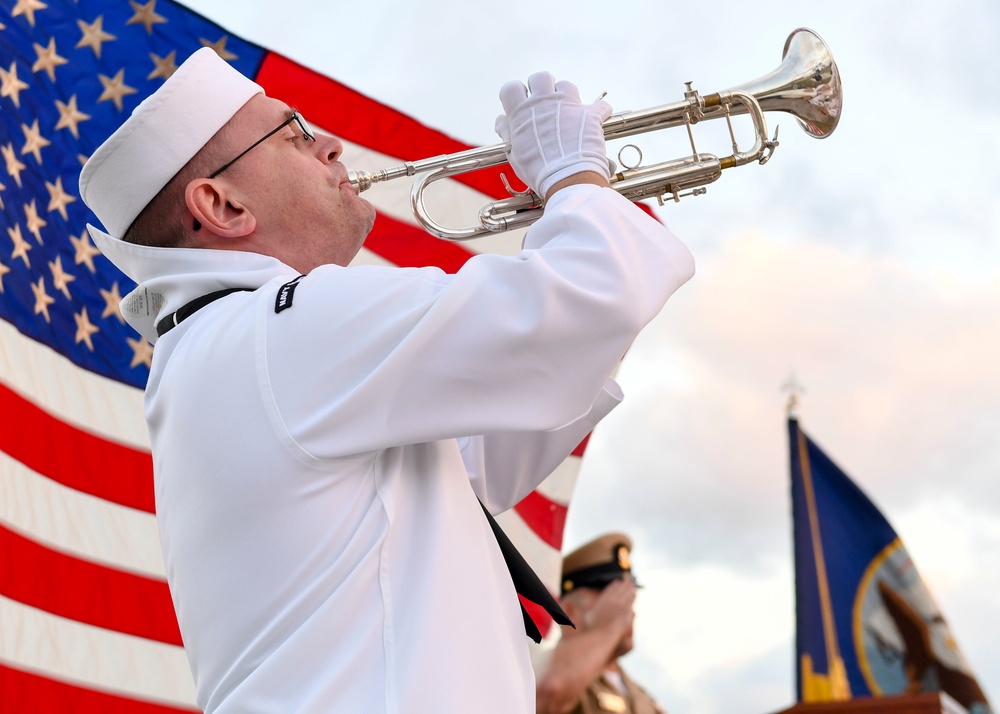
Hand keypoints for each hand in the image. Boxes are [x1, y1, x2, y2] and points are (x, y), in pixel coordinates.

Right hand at [494, 72, 611, 198]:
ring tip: (566, 112)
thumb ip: (508, 133)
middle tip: (543, 103)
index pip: (511, 88)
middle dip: (541, 86)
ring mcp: (568, 105)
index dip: (514, 94)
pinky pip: (600, 105)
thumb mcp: (514, 154)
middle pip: (540, 77)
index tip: (519, 104)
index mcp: (522, 112)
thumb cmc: (537, 170)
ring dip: (565, 95)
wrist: (568, 179)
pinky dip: (598, 111)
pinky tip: (594, 121)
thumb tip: (502, 121)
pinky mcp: (589, 113)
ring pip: (566, 85)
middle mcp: (544, 102)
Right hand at [580, 578, 635, 634]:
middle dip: (623, 583)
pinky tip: (634, 592)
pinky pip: (631, 598)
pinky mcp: (625, 610)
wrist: (601, 635)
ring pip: (626, 591)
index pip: (611, 589)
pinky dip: (632, 593)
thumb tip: (568, 603)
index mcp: (603, 600)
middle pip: (619, 588)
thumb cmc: (592, 628)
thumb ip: (583, 609)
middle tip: (627, 578)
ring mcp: (619, 604)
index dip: (614, 585)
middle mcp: (611, 600)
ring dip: (629, 586)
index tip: (617, 582)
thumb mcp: (586, 616)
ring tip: (632, 583)